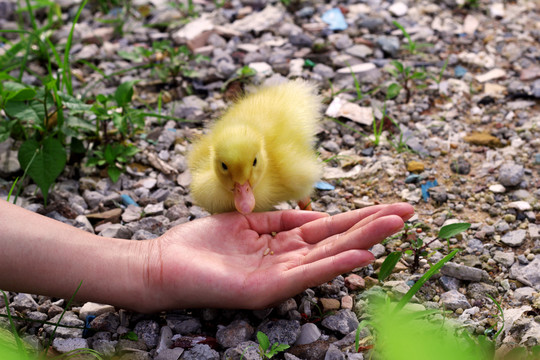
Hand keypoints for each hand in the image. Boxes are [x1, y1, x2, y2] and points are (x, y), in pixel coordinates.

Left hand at [141, 203, 413, 310]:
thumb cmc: (202, 243)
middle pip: (337, 241)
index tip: (388, 206)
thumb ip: (279, 219)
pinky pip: (306, 275)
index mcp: (283, 245)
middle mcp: (287, 262)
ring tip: (394, 227)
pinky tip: (360, 255)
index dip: (358, 217)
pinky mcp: (267, 289)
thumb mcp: (246, 221)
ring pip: (329, 257)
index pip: (328, 229)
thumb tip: (313, 214)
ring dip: (363, 241)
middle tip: (408, 212)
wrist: (166, 264)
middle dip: (372, 226)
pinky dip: (334, 264)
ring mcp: (280, 277)